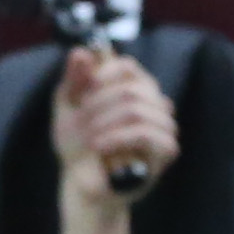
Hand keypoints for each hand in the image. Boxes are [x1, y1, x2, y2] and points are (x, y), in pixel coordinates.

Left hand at [50, 47, 178, 211]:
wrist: (81, 182)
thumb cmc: (77, 144)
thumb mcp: (67, 109)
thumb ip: (74, 80)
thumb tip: (81, 51)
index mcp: (133, 88)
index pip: (127, 67)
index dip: (104, 75)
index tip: (84, 91)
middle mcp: (153, 102)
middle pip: (132, 89)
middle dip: (100, 107)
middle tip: (82, 122)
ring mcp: (163, 125)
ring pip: (140, 111)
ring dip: (107, 125)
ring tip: (92, 141)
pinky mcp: (166, 150)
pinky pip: (150, 134)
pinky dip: (120, 139)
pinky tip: (102, 147)